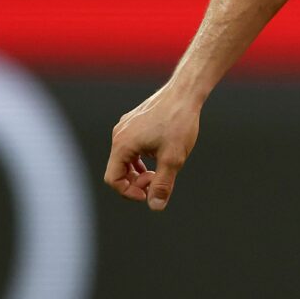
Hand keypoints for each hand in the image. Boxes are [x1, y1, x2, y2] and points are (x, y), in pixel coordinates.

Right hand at [104, 84, 200, 210]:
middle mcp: (119, 134)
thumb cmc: (179, 122)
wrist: (186, 92)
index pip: (113, 179)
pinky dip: (142, 157)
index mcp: (123, 144)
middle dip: (136, 181)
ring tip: (161, 170)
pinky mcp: (135, 121)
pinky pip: (132, 146)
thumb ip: (163, 184)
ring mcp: (126, 126)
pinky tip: (160, 155)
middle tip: (158, 179)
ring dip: (140, 170)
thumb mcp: (173, 158)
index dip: (130, 192)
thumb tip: (155, 206)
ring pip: (126, 158)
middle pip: (118, 170)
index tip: (150, 192)